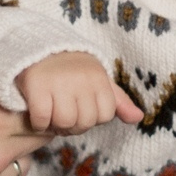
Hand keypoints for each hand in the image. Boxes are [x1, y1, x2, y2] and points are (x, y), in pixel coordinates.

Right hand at [17, 50, 143, 134]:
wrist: (37, 49)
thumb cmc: (72, 71)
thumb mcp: (97, 81)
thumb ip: (118, 101)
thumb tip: (139, 117)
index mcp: (99, 77)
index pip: (105, 115)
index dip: (92, 119)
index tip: (80, 109)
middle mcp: (81, 78)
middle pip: (84, 122)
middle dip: (73, 125)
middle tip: (63, 114)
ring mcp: (58, 81)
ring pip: (65, 122)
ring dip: (56, 126)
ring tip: (52, 115)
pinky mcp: (36, 85)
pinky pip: (42, 119)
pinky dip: (39, 123)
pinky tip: (38, 115)